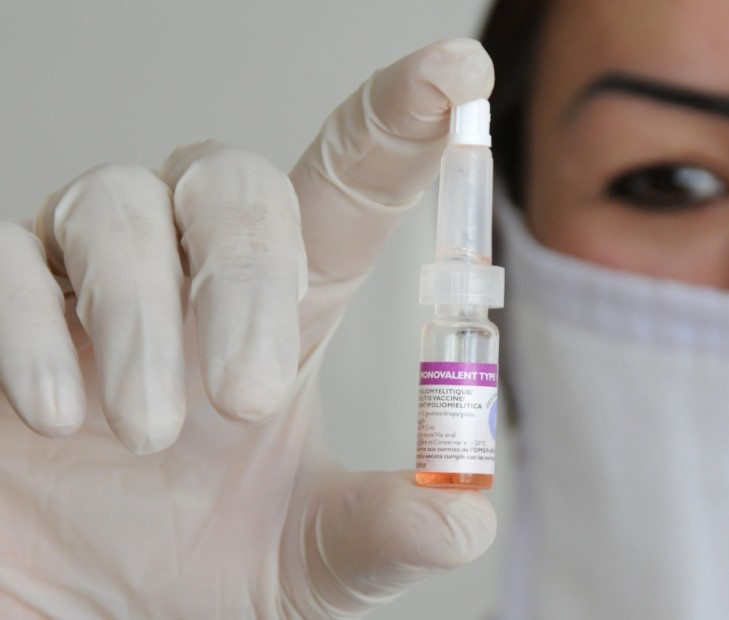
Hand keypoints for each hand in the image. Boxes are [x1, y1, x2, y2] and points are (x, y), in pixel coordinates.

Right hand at [0, 39, 495, 617]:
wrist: (72, 598)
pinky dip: (33, 333)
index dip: (401, 120)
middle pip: (231, 181)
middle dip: (243, 280)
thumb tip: (463, 516)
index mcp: (284, 310)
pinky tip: (58, 416)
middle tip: (242, 396)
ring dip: (138, 318)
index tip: (457, 70)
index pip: (349, 186)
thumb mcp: (304, 559)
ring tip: (146, 428)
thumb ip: (375, 532)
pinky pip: (6, 260)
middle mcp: (191, 267)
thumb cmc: (192, 559)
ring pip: (118, 203)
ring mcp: (89, 275)